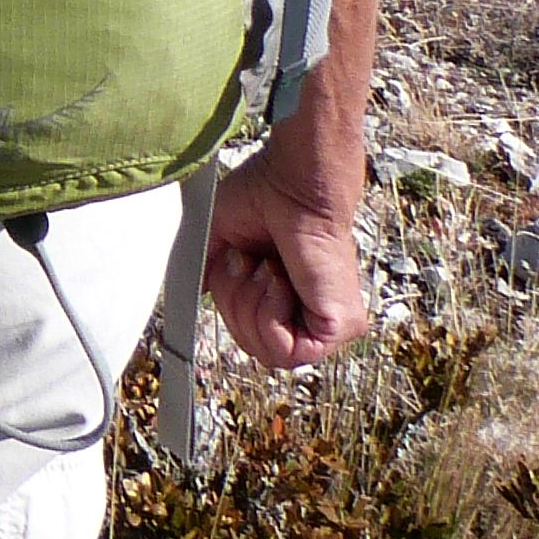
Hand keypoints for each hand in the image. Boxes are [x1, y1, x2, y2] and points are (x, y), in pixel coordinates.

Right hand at [205, 150, 370, 368]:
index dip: (229, 305)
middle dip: (235, 305)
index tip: (236, 261)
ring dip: (251, 307)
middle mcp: (311, 313)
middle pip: (253, 349)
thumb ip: (208, 275)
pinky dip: (270, 316)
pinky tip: (279, 281)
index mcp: (287, 296)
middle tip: (247, 263)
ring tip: (265, 269)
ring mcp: (329, 323)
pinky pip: (289, 352)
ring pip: (269, 355)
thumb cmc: (265, 196)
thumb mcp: (220, 240)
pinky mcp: (341, 326)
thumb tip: (197, 295)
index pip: (248, 334)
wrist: (293, 182)